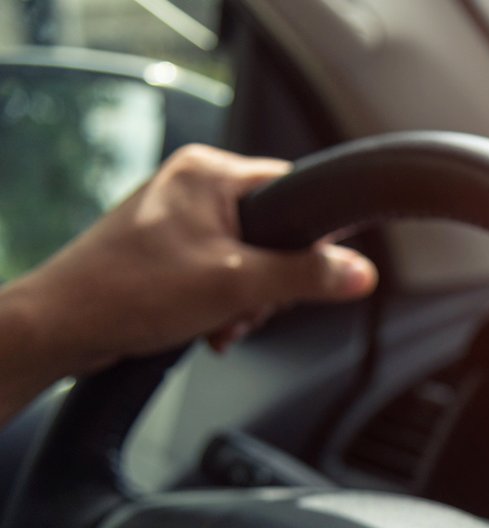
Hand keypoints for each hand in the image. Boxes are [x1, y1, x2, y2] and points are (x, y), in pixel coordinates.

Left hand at [9, 144, 375, 375]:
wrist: (62, 328)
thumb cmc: (128, 293)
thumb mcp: (236, 286)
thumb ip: (305, 276)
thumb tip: (361, 272)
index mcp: (209, 173)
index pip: (292, 189)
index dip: (313, 235)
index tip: (319, 268)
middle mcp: (193, 187)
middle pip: (274, 232)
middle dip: (269, 282)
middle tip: (248, 306)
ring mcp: (178, 219)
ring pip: (249, 260)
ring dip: (246, 301)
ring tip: (220, 321)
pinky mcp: (167, 251)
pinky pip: (221, 273)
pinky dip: (222, 304)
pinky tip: (208, 325)